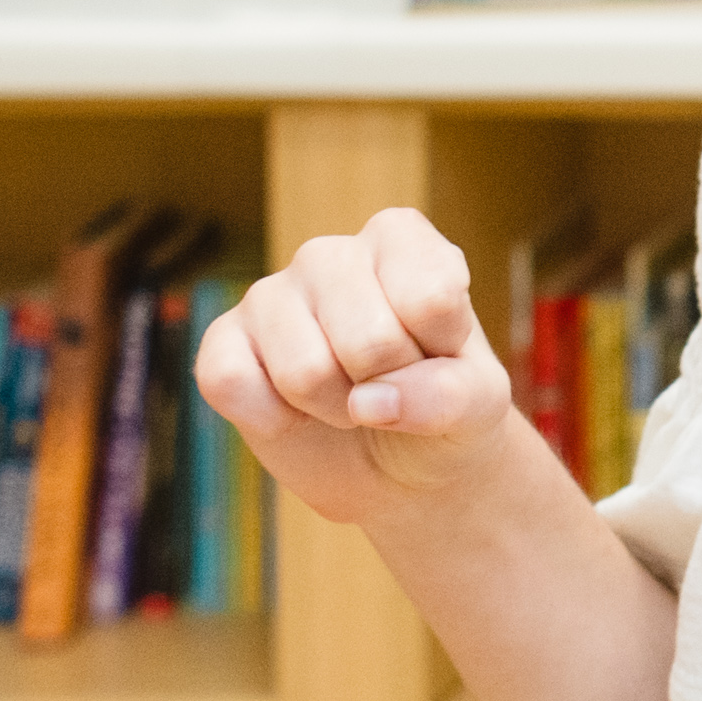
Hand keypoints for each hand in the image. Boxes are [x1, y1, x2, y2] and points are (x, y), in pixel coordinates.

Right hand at [195, 206, 522, 524]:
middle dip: (387, 387)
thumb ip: (450, 395)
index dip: (442, 349)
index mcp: (400, 238)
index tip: (440, 352)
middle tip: (387, 384)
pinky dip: (273, 420)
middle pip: (369, 340)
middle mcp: (330, 254)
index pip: (431, 297)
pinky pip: (230, 383)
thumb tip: (370, 401)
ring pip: (304, 372)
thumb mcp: (479, 404)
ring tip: (347, 397)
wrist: (397, 462)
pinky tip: (294, 410)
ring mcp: (269, 294)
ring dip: (335, 409)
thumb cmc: (442, 406)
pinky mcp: (222, 342)